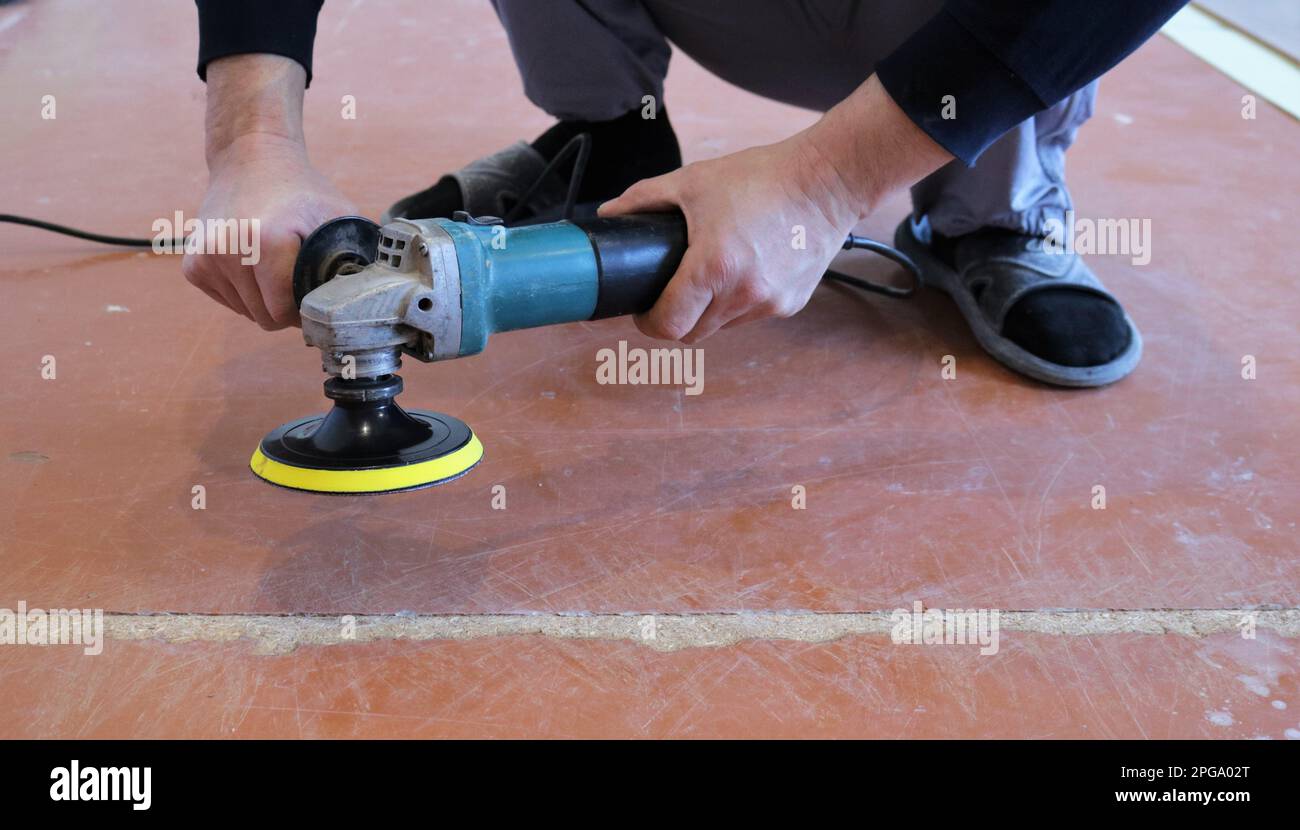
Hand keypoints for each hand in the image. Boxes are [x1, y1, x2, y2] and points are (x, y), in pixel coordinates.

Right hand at [183, 135, 356, 328]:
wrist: (251, 158)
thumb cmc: (301, 191)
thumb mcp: (338, 218)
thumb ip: (355, 260)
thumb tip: (369, 302)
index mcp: (265, 241)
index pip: (283, 313)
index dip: (304, 311)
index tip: (314, 293)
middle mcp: (227, 250)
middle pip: (264, 317)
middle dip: (285, 307)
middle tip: (297, 278)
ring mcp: (205, 258)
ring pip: (246, 312)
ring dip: (264, 299)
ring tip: (274, 265)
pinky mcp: (192, 264)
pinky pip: (227, 301)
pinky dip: (244, 292)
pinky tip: (253, 262)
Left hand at [599, 137, 858, 342]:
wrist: (828, 181)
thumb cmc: (762, 177)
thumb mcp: (693, 181)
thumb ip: (643, 199)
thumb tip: (608, 215)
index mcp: (714, 267)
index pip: (668, 326)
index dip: (648, 322)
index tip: (644, 309)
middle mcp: (743, 294)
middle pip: (691, 334)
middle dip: (676, 318)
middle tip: (671, 290)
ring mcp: (769, 304)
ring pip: (721, 328)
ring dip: (708, 312)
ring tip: (711, 274)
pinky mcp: (790, 305)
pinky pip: (750, 316)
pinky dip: (739, 303)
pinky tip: (745, 269)